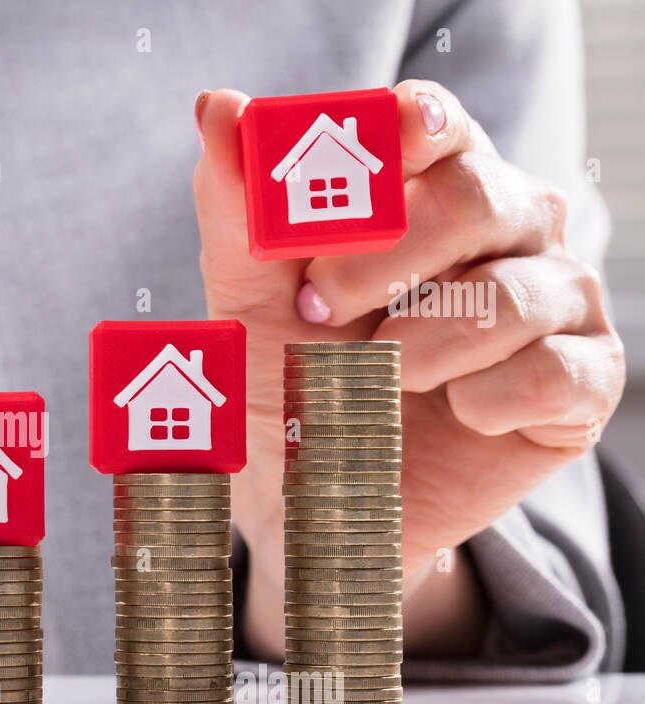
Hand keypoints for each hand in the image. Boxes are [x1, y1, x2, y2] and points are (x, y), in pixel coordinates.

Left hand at [193, 81, 624, 660]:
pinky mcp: (582, 379)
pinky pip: (553, 373)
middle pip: (479, 198)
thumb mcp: (250, 304)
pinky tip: (452, 413)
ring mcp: (554, 299)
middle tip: (319, 309)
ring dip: (422, 347)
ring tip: (376, 379)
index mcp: (428, 188)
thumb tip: (216, 108)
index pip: (433, 125)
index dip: (400, 135)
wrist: (321, 500)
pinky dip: (484, 402)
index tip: (364, 164)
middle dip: (388, 258)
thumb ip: (239, 212)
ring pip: (514, 294)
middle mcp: (507, 228)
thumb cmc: (292, 383)